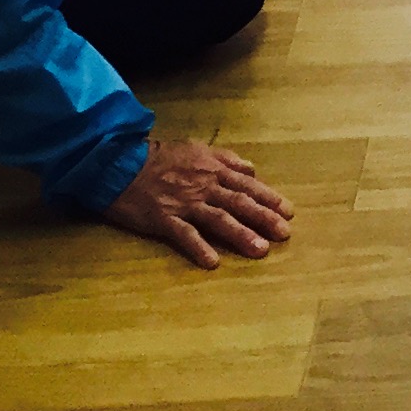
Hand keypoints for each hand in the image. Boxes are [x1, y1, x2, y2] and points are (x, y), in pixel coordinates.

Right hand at [101, 140, 292, 267]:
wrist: (121, 162)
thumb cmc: (160, 156)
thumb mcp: (197, 149)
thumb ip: (226, 159)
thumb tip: (252, 170)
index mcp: (213, 169)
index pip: (248, 185)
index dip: (269, 198)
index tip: (289, 211)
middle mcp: (204, 186)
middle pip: (239, 203)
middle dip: (264, 218)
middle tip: (284, 233)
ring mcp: (184, 202)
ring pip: (218, 219)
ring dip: (241, 234)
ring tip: (261, 249)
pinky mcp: (163, 218)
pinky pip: (184, 234)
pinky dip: (199, 247)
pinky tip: (213, 261)